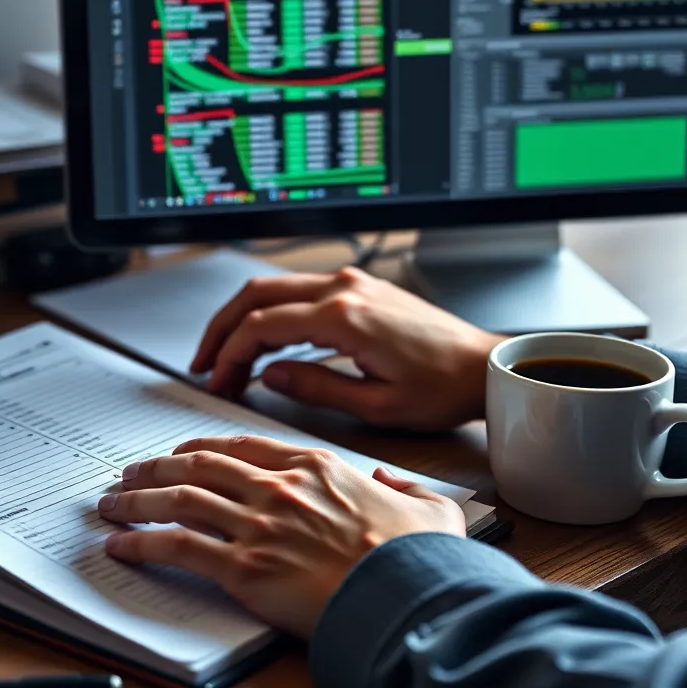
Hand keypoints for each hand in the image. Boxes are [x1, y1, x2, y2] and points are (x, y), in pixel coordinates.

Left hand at [99, 435, 465, 637]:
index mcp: (315, 467)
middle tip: (130, 471)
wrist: (409, 598)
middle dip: (157, 466)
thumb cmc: (419, 559)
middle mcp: (278, 487)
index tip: (181, 453)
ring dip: (137, 499)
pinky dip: (141, 543)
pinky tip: (120, 545)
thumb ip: (405, 485)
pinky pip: (178, 547)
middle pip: (199, 465)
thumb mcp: (430, 507)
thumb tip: (388, 480)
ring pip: (179, 499)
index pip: (243, 446)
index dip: (202, 447)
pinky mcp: (244, 568)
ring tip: (111, 502)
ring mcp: (258, 525)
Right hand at [191, 266, 503, 430]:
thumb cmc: (442, 388)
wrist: (482, 367)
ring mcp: (352, 283)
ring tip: (226, 354)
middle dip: (222, 328)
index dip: (229, 354)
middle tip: (204, 363)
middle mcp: (344, 289)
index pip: (262, 325)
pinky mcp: (360, 288)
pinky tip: (265, 340)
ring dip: (244, 317)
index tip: (217, 380)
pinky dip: (272, 312)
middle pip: (257, 295)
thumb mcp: (375, 404)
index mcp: (344, 317)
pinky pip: (299, 291)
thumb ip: (314, 387)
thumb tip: (267, 376)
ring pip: (274, 287)